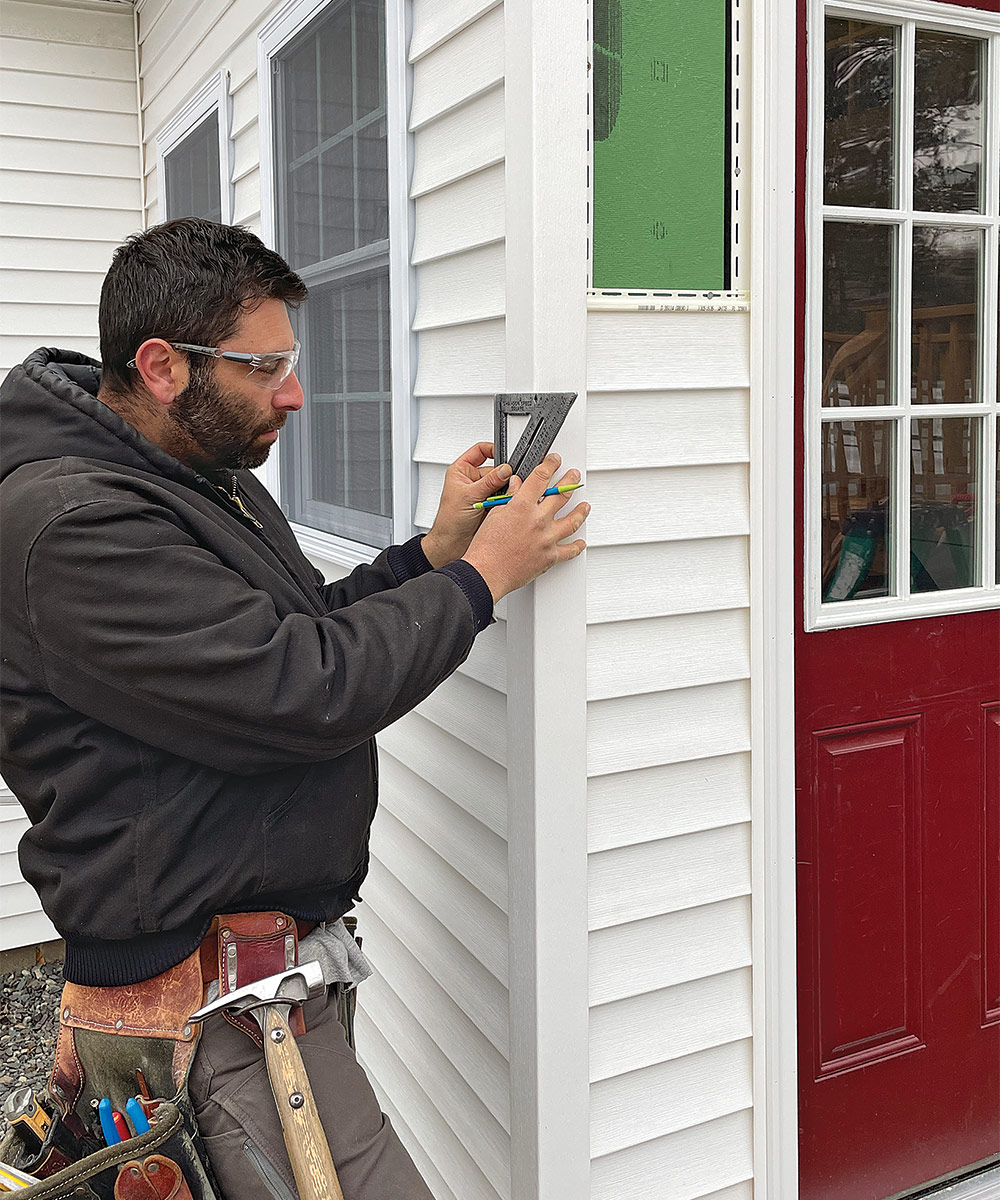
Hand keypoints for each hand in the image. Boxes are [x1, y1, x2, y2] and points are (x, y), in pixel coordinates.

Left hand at [422, 442, 512, 567]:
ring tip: (501, 499)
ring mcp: (483, 492)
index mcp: (462, 471)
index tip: (504, 457)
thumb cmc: (449, 520)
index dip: (492, 450)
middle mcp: (473, 480)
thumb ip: (489, 481)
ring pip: (502, 484)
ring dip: (505, 491)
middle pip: (495, 469)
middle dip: (502, 477)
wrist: (452, 544)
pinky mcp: (492, 504)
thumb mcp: (469, 496)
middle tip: (505, 485)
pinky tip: (503, 506)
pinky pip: (505, 498)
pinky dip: (507, 501)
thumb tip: (505, 469)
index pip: (480, 450)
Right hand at [461, 454, 588, 600]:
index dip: (550, 465)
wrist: (487, 572)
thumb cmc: (486, 548)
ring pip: (572, 520)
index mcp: (522, 506)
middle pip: (561, 495)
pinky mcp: (550, 556)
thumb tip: (517, 486)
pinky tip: (580, 542)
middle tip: (573, 477)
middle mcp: (538, 519)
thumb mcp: (494, 514)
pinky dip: (577, 546)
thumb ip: (510, 497)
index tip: (554, 461)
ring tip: (585, 506)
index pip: (541, 477)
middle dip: (570, 482)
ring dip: (581, 511)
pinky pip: (569, 550)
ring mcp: (547, 538)